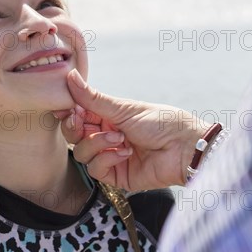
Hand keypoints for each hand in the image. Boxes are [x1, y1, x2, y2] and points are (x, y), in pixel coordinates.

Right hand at [54, 69, 207, 188]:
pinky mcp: (116, 175)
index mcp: (107, 116)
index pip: (77, 115)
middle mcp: (106, 136)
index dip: (69, 113)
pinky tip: (126, 152)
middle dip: (75, 128)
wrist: (184, 147)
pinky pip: (96, 169)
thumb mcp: (123, 108)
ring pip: (81, 153)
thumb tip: (71, 76)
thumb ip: (92, 98)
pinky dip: (107, 159)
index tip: (67, 108)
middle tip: (82, 120)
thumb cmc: (160, 122)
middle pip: (73, 135)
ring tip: (119, 137)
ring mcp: (110, 156)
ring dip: (97, 143)